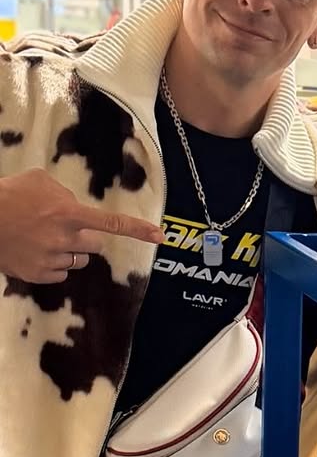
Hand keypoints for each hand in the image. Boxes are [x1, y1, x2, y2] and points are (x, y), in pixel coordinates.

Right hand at [0, 167, 163, 284]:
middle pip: (94, 244)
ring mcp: (53, 260)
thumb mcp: (39, 180)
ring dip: (69, 249)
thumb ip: (64, 193)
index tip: (160, 237)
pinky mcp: (41, 275)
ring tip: (42, 237)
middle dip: (84, 236)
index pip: (111, 224)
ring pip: (78, 259)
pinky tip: (35, 250)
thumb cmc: (9, 195)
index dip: (137, 231)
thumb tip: (76, 207)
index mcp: (68, 213)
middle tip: (61, 226)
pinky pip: (62, 273)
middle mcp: (65, 239)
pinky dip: (54, 263)